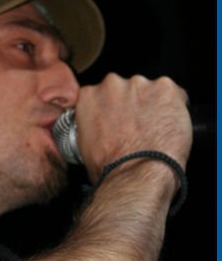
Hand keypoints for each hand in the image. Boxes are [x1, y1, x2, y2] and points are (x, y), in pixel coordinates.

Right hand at [75, 73, 192, 181]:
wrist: (137, 176)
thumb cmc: (111, 168)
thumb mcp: (85, 147)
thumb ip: (91, 128)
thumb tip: (101, 132)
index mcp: (89, 97)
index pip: (100, 94)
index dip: (112, 108)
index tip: (118, 120)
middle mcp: (112, 85)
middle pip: (125, 89)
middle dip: (132, 104)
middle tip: (137, 128)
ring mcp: (140, 85)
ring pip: (150, 91)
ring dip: (152, 105)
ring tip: (154, 131)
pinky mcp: (165, 89)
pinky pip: (174, 94)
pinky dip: (174, 107)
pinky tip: (169, 127)